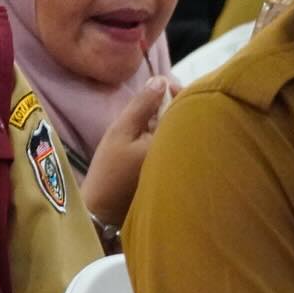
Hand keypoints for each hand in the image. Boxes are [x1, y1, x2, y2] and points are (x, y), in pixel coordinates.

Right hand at [80, 76, 176, 229]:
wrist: (104, 212)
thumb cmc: (110, 171)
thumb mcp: (121, 131)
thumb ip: (142, 105)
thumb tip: (161, 80)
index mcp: (174, 142)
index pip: (189, 109)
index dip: (179, 91)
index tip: (162, 84)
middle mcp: (184, 155)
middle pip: (189, 122)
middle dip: (174, 105)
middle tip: (154, 98)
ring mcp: (181, 167)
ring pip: (182, 134)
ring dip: (170, 121)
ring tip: (149, 116)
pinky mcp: (174, 175)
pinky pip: (177, 148)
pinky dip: (167, 138)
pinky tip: (150, 137)